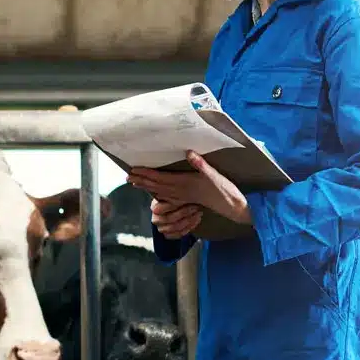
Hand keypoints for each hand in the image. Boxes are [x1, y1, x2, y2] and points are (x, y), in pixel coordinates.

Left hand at [127, 152, 251, 225]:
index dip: (146, 174)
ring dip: (147, 187)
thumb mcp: (214, 175)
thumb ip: (201, 164)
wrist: (232, 206)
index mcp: (185, 183)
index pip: (160, 178)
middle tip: (127, 177)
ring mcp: (184, 197)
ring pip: (160, 192)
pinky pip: (168, 197)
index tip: (133, 170)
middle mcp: (181, 191)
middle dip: (141, 181)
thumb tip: (189, 153)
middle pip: (156, 186)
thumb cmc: (224, 190)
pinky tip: (154, 194)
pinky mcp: (188, 199)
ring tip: (135, 184)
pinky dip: (158, 194)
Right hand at [150, 198, 202, 238]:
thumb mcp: (175, 194)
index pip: (159, 209)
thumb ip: (175, 194)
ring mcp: (162, 228)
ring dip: (188, 221)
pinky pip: (178, 234)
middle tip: (195, 207)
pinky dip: (189, 228)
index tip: (185, 199)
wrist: (182, 208)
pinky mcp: (169, 235)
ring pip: (174, 228)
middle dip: (184, 213)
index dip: (172, 205)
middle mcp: (156, 218)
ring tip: (198, 214)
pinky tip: (196, 221)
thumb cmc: (178, 199)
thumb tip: (180, 188)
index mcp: (155, 206)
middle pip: (168, 219)